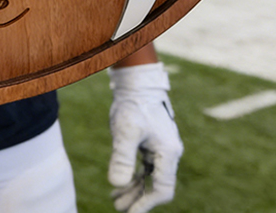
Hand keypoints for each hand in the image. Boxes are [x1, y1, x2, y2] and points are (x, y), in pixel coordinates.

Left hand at [107, 62, 183, 212]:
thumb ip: (122, 156)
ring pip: (149, 177)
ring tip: (115, 201)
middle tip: (119, 208)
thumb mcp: (125, 130)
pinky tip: (119, 183)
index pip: (162, 188)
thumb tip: (117, 183)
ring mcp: (160, 149)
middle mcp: (168, 153)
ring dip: (134, 189)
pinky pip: (145, 167)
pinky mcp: (151, 144)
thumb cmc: (132, 106)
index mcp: (168, 153)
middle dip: (138, 199)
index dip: (147, 202)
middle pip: (156, 185)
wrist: (136, 85)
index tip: (131, 211)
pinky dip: (133, 177)